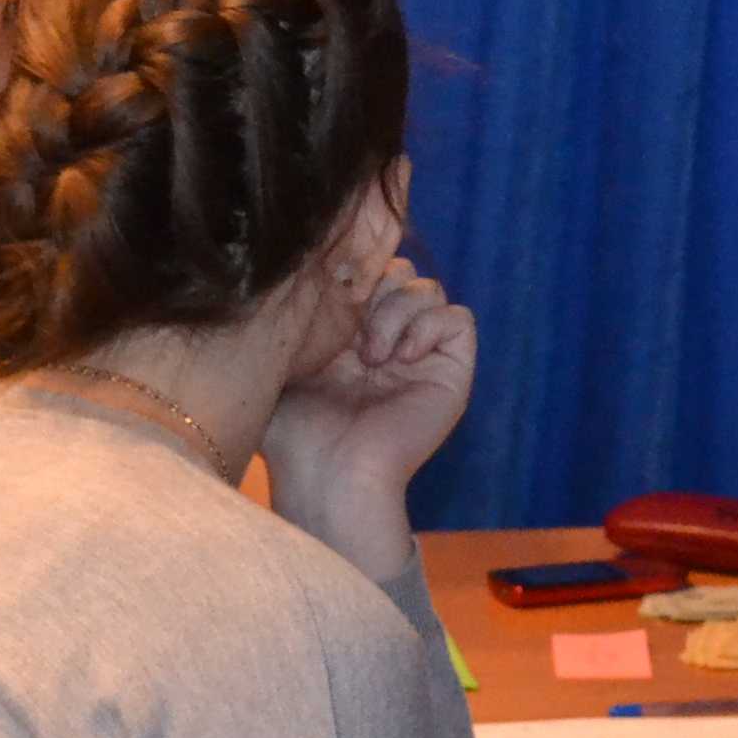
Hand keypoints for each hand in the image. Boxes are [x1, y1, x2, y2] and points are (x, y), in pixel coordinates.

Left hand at [262, 257, 477, 509]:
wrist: (327, 473)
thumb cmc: (293, 429)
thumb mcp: (278, 359)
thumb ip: (289, 312)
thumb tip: (295, 264)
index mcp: (346, 332)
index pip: (363, 269)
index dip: (349, 270)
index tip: (323, 295)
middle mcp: (387, 338)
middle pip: (398, 269)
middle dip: (373, 285)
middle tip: (347, 329)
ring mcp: (421, 355)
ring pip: (428, 288)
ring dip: (397, 311)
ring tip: (370, 356)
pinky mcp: (450, 373)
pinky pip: (459, 319)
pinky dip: (430, 326)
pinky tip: (401, 357)